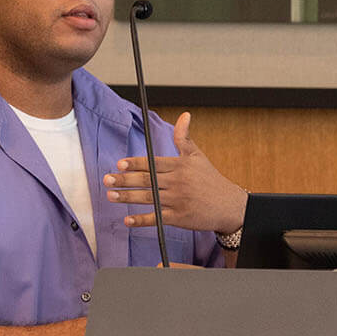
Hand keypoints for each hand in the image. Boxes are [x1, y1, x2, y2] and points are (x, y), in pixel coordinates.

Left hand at [104, 112, 248, 234]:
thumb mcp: (198, 156)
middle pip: (147, 180)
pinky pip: (157, 218)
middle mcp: (178, 182)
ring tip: (111, 196)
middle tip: (107, 180)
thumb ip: (184, 138)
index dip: (135, 163)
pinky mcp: (179, 218)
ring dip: (128, 197)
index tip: (120, 163)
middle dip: (125, 180)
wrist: (229, 206)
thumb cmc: (211, 179)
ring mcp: (178, 201)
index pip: (153, 163)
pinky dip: (142, 220)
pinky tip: (127, 220)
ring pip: (148, 198)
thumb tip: (184, 115)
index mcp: (180, 166)